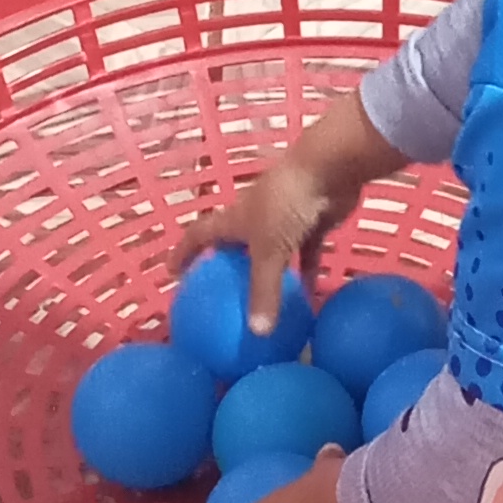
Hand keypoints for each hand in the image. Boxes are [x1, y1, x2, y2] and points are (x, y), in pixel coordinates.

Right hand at [182, 141, 358, 344]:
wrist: (329, 168)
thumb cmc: (287, 204)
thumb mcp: (269, 251)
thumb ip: (263, 291)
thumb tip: (257, 333)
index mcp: (234, 218)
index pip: (200, 235)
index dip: (185, 252)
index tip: (173, 272)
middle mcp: (255, 217)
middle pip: (234, 243)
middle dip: (226, 264)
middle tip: (220, 292)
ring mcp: (285, 218)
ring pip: (272, 252)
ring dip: (269, 274)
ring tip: (263, 302)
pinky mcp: (313, 222)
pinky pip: (306, 255)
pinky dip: (306, 274)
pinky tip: (309, 299)